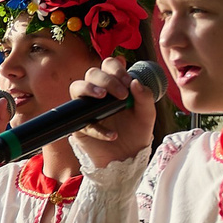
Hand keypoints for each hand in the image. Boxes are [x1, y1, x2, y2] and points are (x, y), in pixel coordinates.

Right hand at [69, 55, 155, 169]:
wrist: (128, 157)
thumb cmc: (136, 132)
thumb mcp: (147, 114)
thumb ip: (145, 97)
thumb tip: (135, 82)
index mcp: (114, 85)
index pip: (108, 65)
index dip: (116, 69)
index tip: (128, 82)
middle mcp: (98, 93)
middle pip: (92, 73)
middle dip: (106, 79)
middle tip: (122, 94)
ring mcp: (86, 108)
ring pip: (76, 88)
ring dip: (89, 88)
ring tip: (102, 98)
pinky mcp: (79, 125)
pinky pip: (81, 120)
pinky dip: (98, 128)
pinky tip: (113, 135)